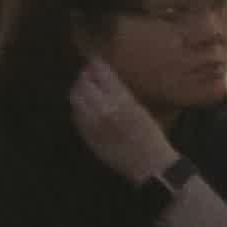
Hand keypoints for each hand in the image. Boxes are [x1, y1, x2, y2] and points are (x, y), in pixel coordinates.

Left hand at [66, 57, 176, 186]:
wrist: (149, 166)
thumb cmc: (151, 137)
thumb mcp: (140, 109)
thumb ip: (120, 93)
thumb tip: (104, 77)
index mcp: (121, 101)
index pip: (101, 73)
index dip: (96, 64)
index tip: (96, 61)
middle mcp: (103, 109)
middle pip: (83, 84)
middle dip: (85, 76)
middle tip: (89, 74)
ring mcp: (91, 123)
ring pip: (75, 98)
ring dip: (79, 90)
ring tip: (85, 89)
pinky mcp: (86, 134)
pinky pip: (76, 115)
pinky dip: (78, 107)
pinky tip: (86, 107)